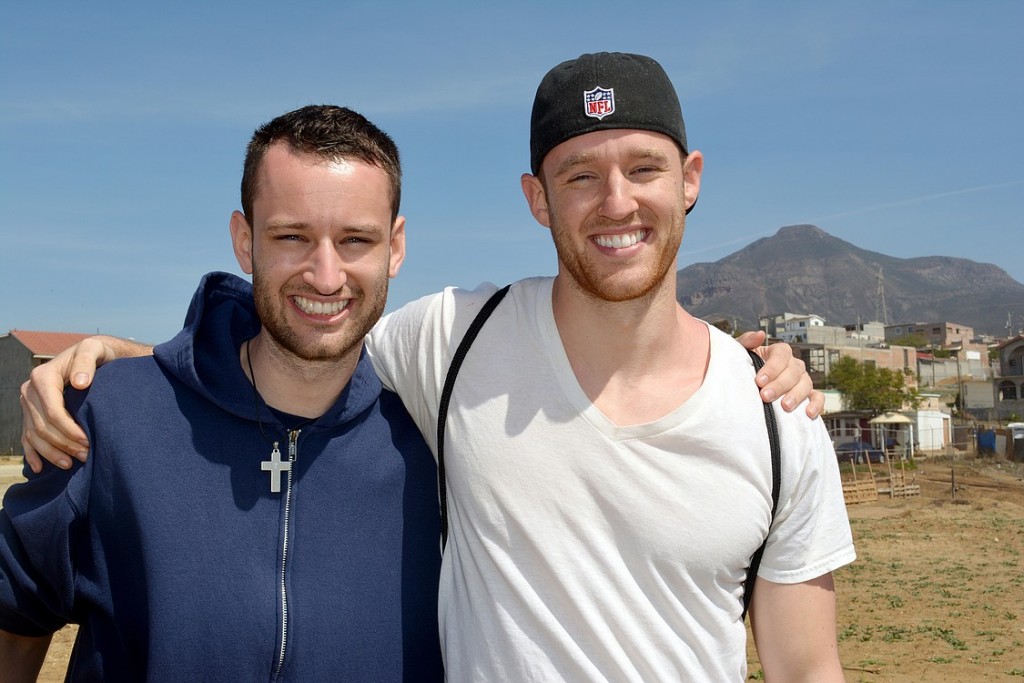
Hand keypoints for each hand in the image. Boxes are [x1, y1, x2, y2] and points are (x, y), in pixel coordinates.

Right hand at [20, 336, 148, 472]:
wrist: (92, 354)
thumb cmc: (96, 352)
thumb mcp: (94, 350)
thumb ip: (86, 362)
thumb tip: (80, 383)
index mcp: (43, 377)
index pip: (52, 411)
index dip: (68, 429)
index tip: (88, 441)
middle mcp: (30, 390)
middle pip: (42, 426)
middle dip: (64, 444)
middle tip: (86, 455)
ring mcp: (28, 403)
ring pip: (33, 435)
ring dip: (51, 453)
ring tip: (71, 464)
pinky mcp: (30, 413)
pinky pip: (26, 437)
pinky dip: (32, 453)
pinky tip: (39, 468)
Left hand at [736, 331, 822, 418]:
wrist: (743, 388)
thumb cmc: (742, 367)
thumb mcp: (739, 353)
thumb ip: (747, 341)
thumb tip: (760, 335)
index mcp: (778, 352)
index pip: (781, 355)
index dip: (772, 368)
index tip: (759, 381)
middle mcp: (793, 365)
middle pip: (793, 371)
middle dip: (780, 385)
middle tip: (765, 396)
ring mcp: (802, 380)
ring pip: (806, 384)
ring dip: (796, 395)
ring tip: (785, 407)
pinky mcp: (807, 395)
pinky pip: (817, 397)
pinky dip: (816, 404)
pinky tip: (808, 414)